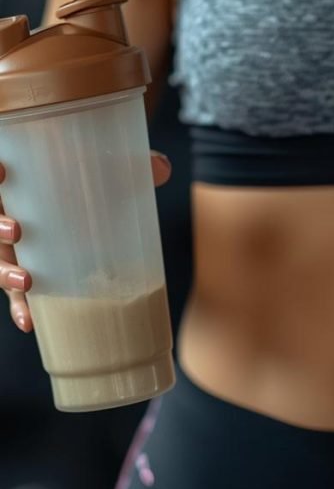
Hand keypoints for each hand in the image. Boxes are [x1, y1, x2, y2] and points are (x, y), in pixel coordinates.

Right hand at [0, 150, 172, 333]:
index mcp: (22, 180)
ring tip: (27, 281)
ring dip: (3, 273)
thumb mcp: (110, 170)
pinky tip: (30, 323)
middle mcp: (9, 212)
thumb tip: (162, 167)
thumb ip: (133, 166)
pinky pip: (15, 293)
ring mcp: (12, 246)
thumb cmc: (89, 179)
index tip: (3, 173)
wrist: (86, 195)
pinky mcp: (25, 269)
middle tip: (17, 232)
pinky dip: (20, 308)